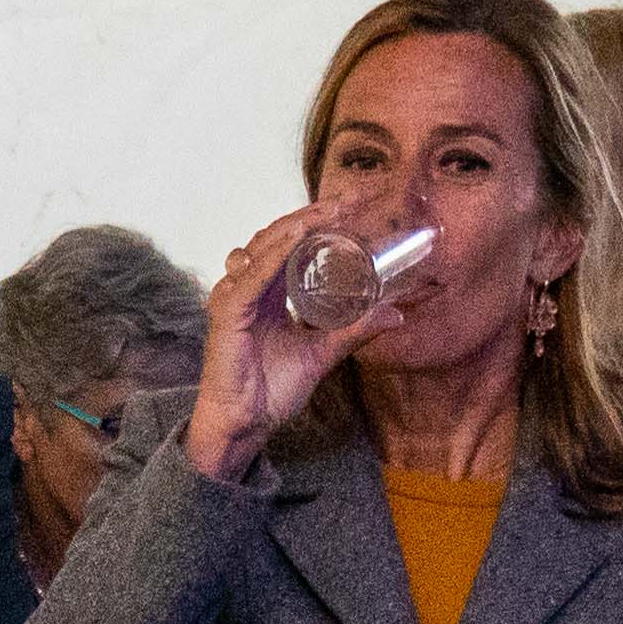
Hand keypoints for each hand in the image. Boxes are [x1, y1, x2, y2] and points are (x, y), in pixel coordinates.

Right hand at [181, 203, 376, 484]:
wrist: (245, 424)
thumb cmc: (271, 390)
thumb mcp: (323, 353)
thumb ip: (353, 331)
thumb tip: (394, 313)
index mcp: (269, 290)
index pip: (292, 242)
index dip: (319, 220)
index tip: (354, 202)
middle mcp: (250, 285)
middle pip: (278, 235)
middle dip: (314, 214)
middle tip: (350, 199)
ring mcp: (235, 295)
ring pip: (265, 247)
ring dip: (298, 226)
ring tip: (330, 212)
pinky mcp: (228, 312)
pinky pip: (252, 277)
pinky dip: (274, 256)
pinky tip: (297, 240)